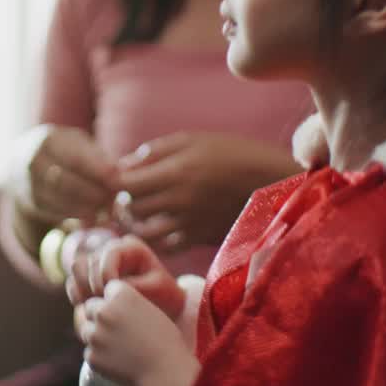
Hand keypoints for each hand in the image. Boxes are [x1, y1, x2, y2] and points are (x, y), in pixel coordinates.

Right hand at [27, 126, 117, 220]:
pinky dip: (78, 215)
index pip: (75, 158)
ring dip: (88, 207)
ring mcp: (29, 184)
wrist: (21, 160)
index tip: (117, 178)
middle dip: (94, 192)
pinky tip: (93, 215)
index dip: (98, 170)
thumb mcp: (76, 142)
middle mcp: (34, 162)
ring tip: (107, 208)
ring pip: (61, 200)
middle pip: (66, 182)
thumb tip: (117, 175)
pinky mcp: (32, 203)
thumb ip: (97, 156)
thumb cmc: (60, 149)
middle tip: (114, 197)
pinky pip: (57, 212)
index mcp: (48, 141)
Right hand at [67, 235, 184, 321]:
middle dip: (93, 284)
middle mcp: (112, 250)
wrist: (165, 307)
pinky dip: (77, 294)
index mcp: (131, 247)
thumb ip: (131, 286)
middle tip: (104, 303)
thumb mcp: (154, 290)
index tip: (112, 295)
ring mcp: (99, 262)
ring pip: (77, 269)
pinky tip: (88, 307)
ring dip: (82, 289)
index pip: (109, 253)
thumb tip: (106, 285)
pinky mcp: (91, 276)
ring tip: (94, 306)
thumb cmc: (164, 297)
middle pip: (89, 260)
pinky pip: (74, 281)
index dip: (107, 274)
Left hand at [80, 280, 198, 385]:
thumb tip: (106, 302)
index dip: (116, 300)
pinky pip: (90, 352)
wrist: (166, 372)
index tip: (128, 313)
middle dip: (100, 315)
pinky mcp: (92, 356)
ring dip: (98, 336)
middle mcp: (103, 311)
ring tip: (120, 346)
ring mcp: (95, 334)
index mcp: (120, 295)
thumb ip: (126, 302)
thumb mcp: (149, 309)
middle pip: (90, 307)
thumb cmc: (164, 340)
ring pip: (87, 330)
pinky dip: (100, 356)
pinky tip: (119, 360)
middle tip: (119, 330)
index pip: (107, 289)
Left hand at [119, 132, 296, 250]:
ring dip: (135, 222)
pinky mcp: (199, 238)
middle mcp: (179, 201)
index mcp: (175, 172)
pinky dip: (154, 238)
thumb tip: (124, 165)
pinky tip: (158, 225)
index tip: (115, 176)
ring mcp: (188, 223)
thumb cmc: (232, 153)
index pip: (124, 184)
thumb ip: (155, 152)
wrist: (273, 183)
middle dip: (123, 200)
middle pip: (130, 208)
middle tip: (129, 191)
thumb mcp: (193, 139)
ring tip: (140, 210)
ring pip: (143, 231)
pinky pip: (165, 246)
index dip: (112, 182)